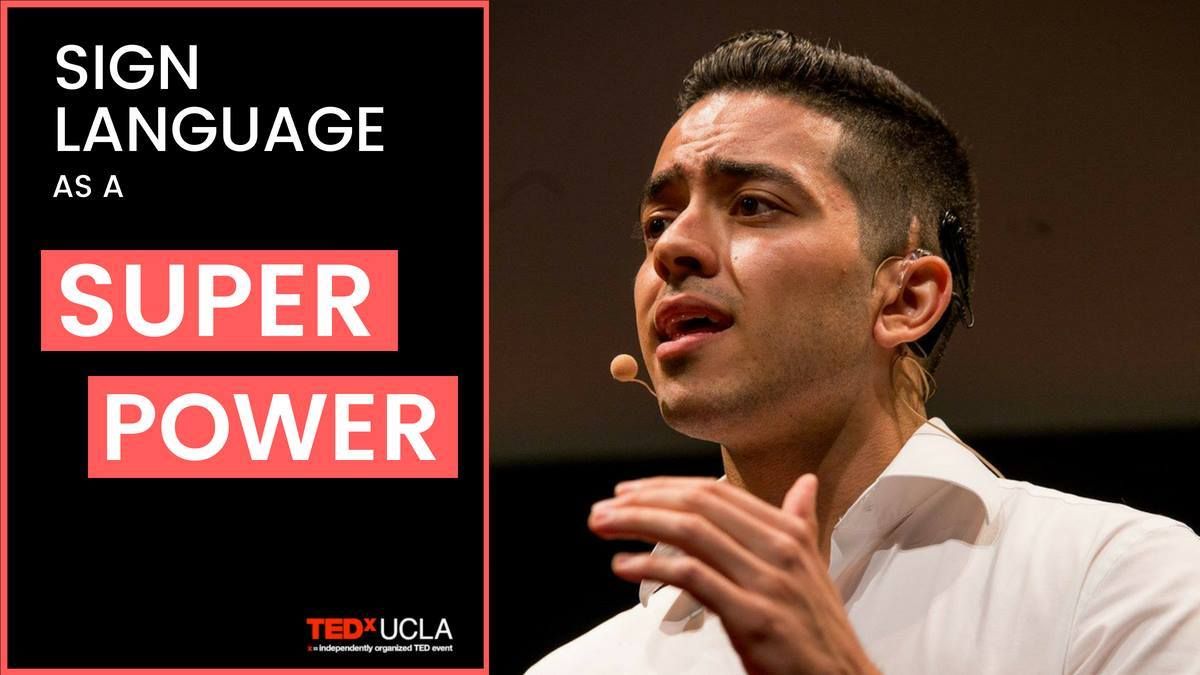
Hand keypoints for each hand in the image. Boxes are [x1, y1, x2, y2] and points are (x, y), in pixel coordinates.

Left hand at [589, 475, 879, 674]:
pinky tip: (625, 567)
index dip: (666, 486)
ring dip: (637, 525)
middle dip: (643, 501)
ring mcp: (767, 582)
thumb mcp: (813, 568)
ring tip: (603, 528)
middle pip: (699, 506)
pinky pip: (692, 577)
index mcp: (789, 533)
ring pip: (691, 533)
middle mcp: (780, 549)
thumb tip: (804, 483)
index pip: (717, 492)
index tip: (629, 491)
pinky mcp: (753, 617)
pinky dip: (651, 566)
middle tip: (604, 508)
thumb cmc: (819, 630)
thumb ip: (800, 523)